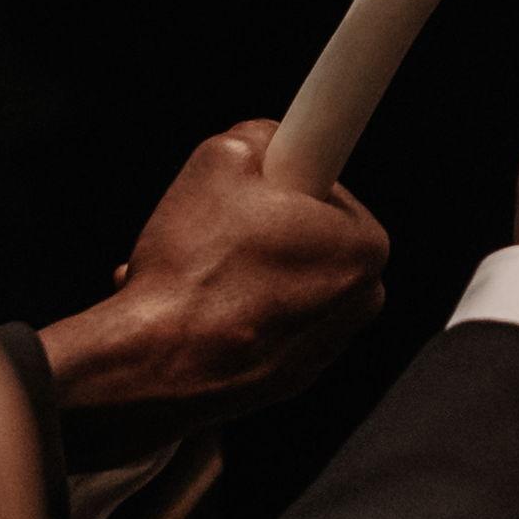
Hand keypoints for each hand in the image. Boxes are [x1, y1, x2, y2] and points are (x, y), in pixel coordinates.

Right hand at [38, 118, 385, 435]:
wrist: (153, 364)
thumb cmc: (194, 267)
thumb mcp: (224, 156)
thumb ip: (262, 136)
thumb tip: (268, 142)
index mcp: (364, 246)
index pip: (328, 187)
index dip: (283, 176)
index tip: (256, 184)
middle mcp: (359, 303)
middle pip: (302, 237)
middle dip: (256, 228)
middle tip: (214, 225)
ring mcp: (323, 349)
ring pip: (274, 282)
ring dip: (234, 271)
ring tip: (193, 270)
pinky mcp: (285, 381)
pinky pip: (257, 326)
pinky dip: (224, 312)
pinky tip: (186, 307)